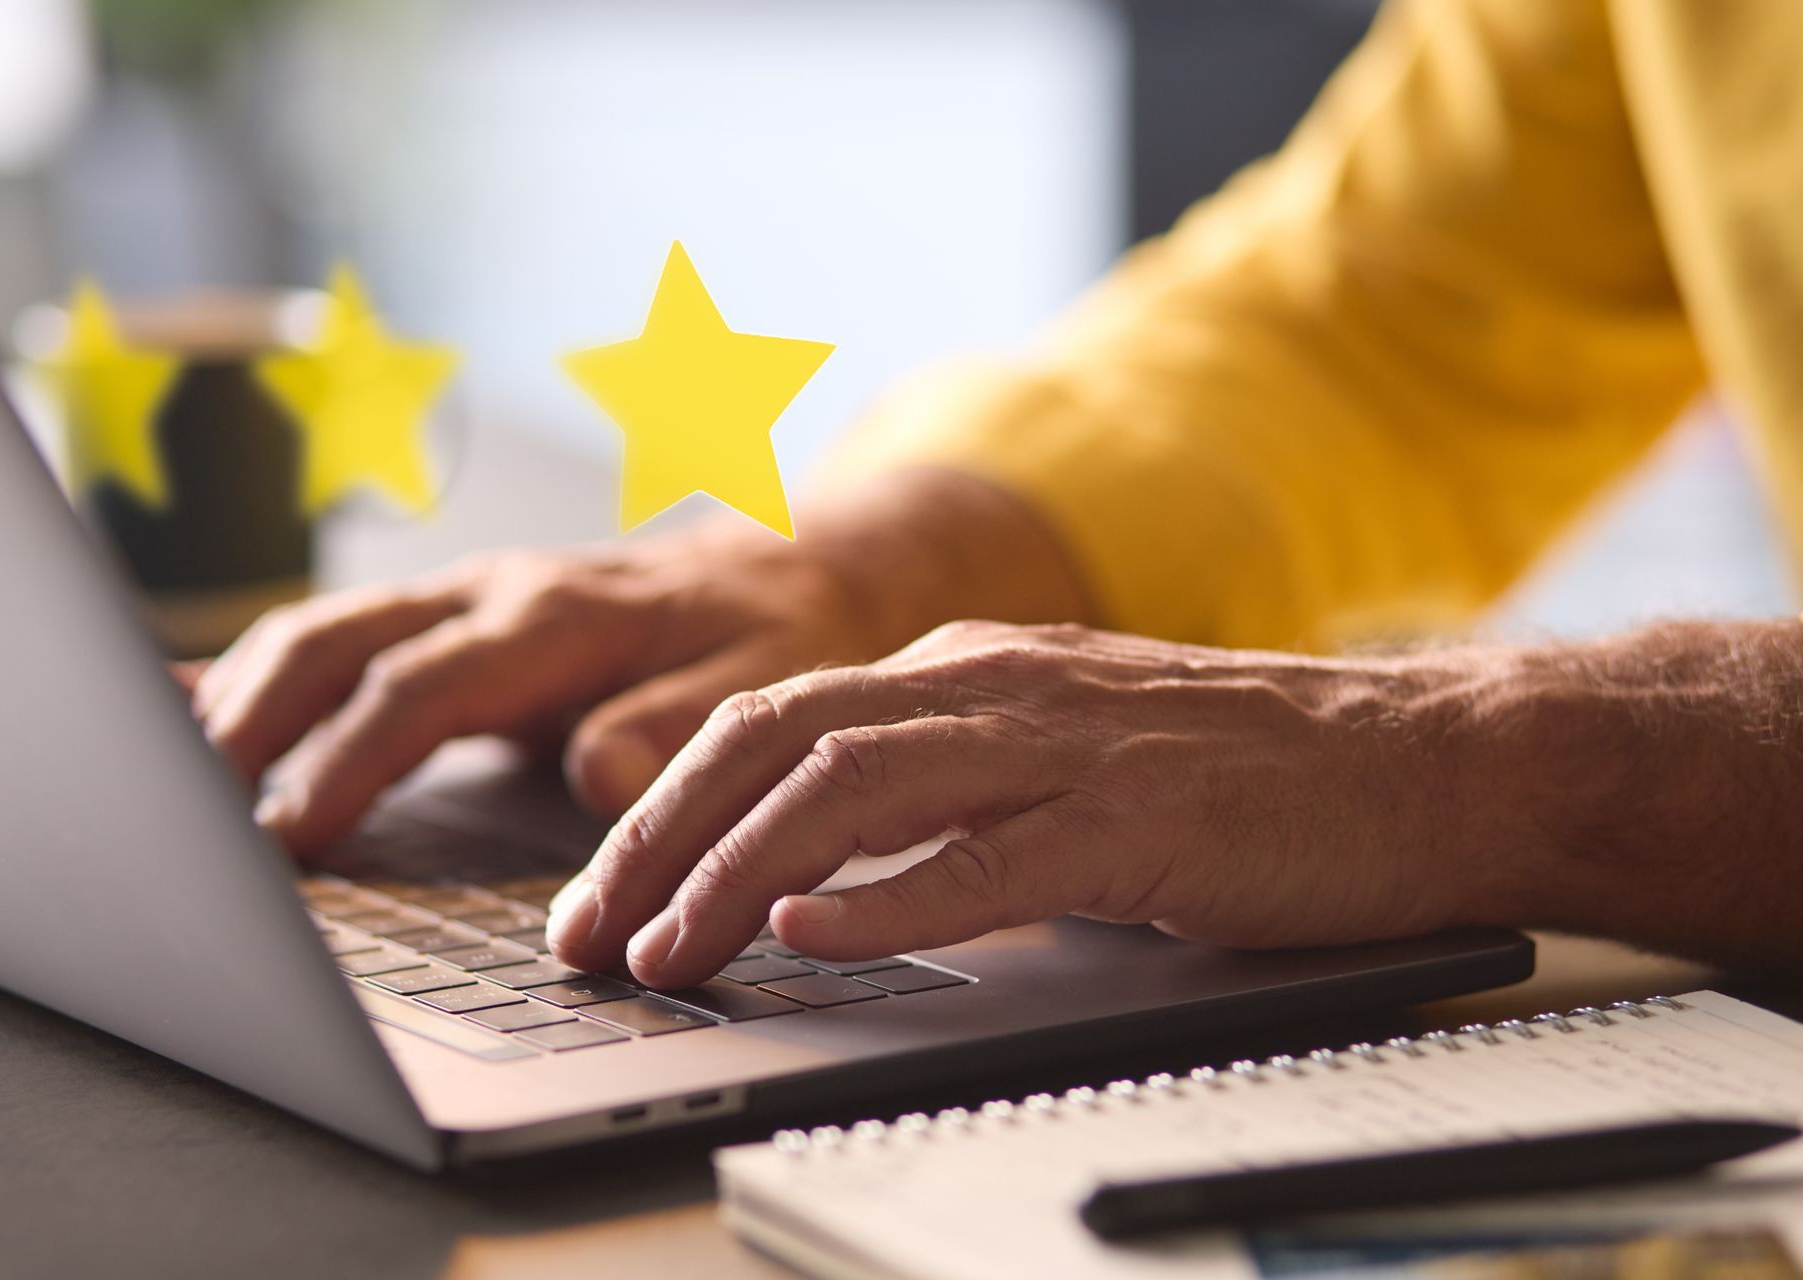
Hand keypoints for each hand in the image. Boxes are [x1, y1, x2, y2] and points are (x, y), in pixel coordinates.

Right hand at [187, 471, 1088, 852]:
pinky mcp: (461, 616)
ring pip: (325, 629)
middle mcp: (499, 593)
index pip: (426, 685)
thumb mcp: (760, 689)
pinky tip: (197, 704)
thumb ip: (677, 726)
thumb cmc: (776, 636)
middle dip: (251, 716)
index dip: (351, 755)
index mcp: (561, 617)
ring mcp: (471, 597)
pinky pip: (345, 632)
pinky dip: (267, 665)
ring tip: (171, 774)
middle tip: (182, 806)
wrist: (796, 569)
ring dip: (240, 692)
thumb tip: (593, 774)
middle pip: (340, 641)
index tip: (293, 830)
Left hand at [548, 619, 1529, 987]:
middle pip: (775, 739)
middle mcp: (995, 684)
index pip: (767, 720)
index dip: (660, 808)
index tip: (598, 900)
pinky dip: (888, 896)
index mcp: (964, 668)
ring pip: (853, 786)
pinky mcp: (1141, 814)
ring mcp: (1066, 742)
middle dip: (659, 840)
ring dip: (738, 874)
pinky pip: (989, 854)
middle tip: (590, 937)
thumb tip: (806, 884)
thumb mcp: (1056, 762)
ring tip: (668, 953)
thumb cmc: (1238, 777)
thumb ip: (939, 800)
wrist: (1418, 760)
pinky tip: (815, 936)